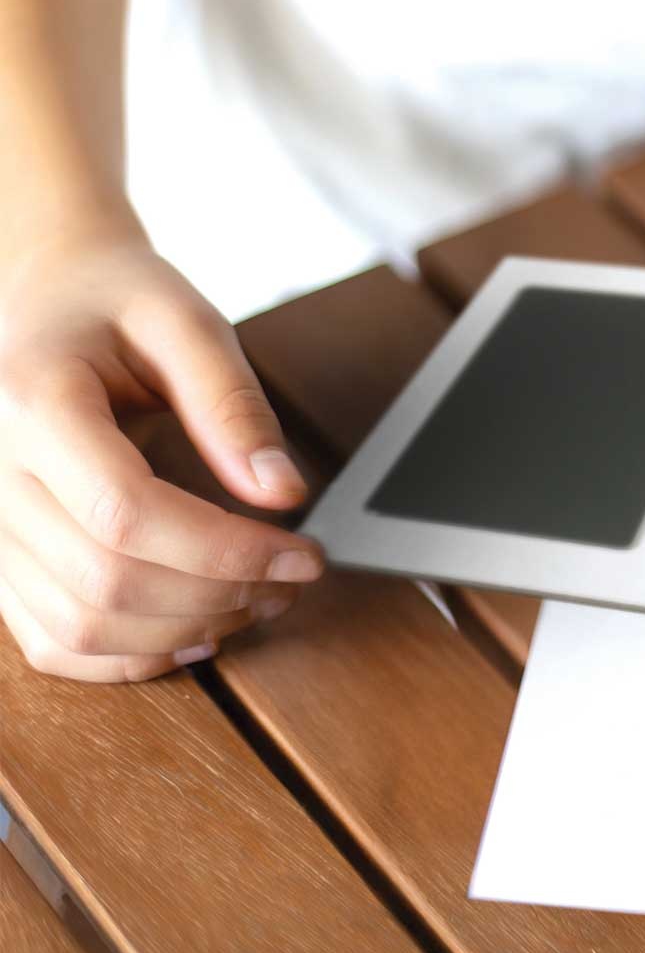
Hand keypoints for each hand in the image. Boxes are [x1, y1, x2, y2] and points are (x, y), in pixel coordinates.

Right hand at [0, 218, 322, 681]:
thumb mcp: (186, 321)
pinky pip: (50, 639)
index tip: (305, 554)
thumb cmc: (116, 302)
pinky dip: (128, 655)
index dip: (227, 550)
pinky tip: (197, 631)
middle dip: (219, 595)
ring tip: (259, 601)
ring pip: (78, 624)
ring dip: (184, 632)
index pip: (126, 513)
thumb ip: (233, 404)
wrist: (45, 297)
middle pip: (105, 580)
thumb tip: (283, 492)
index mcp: (33, 401)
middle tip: (295, 579)